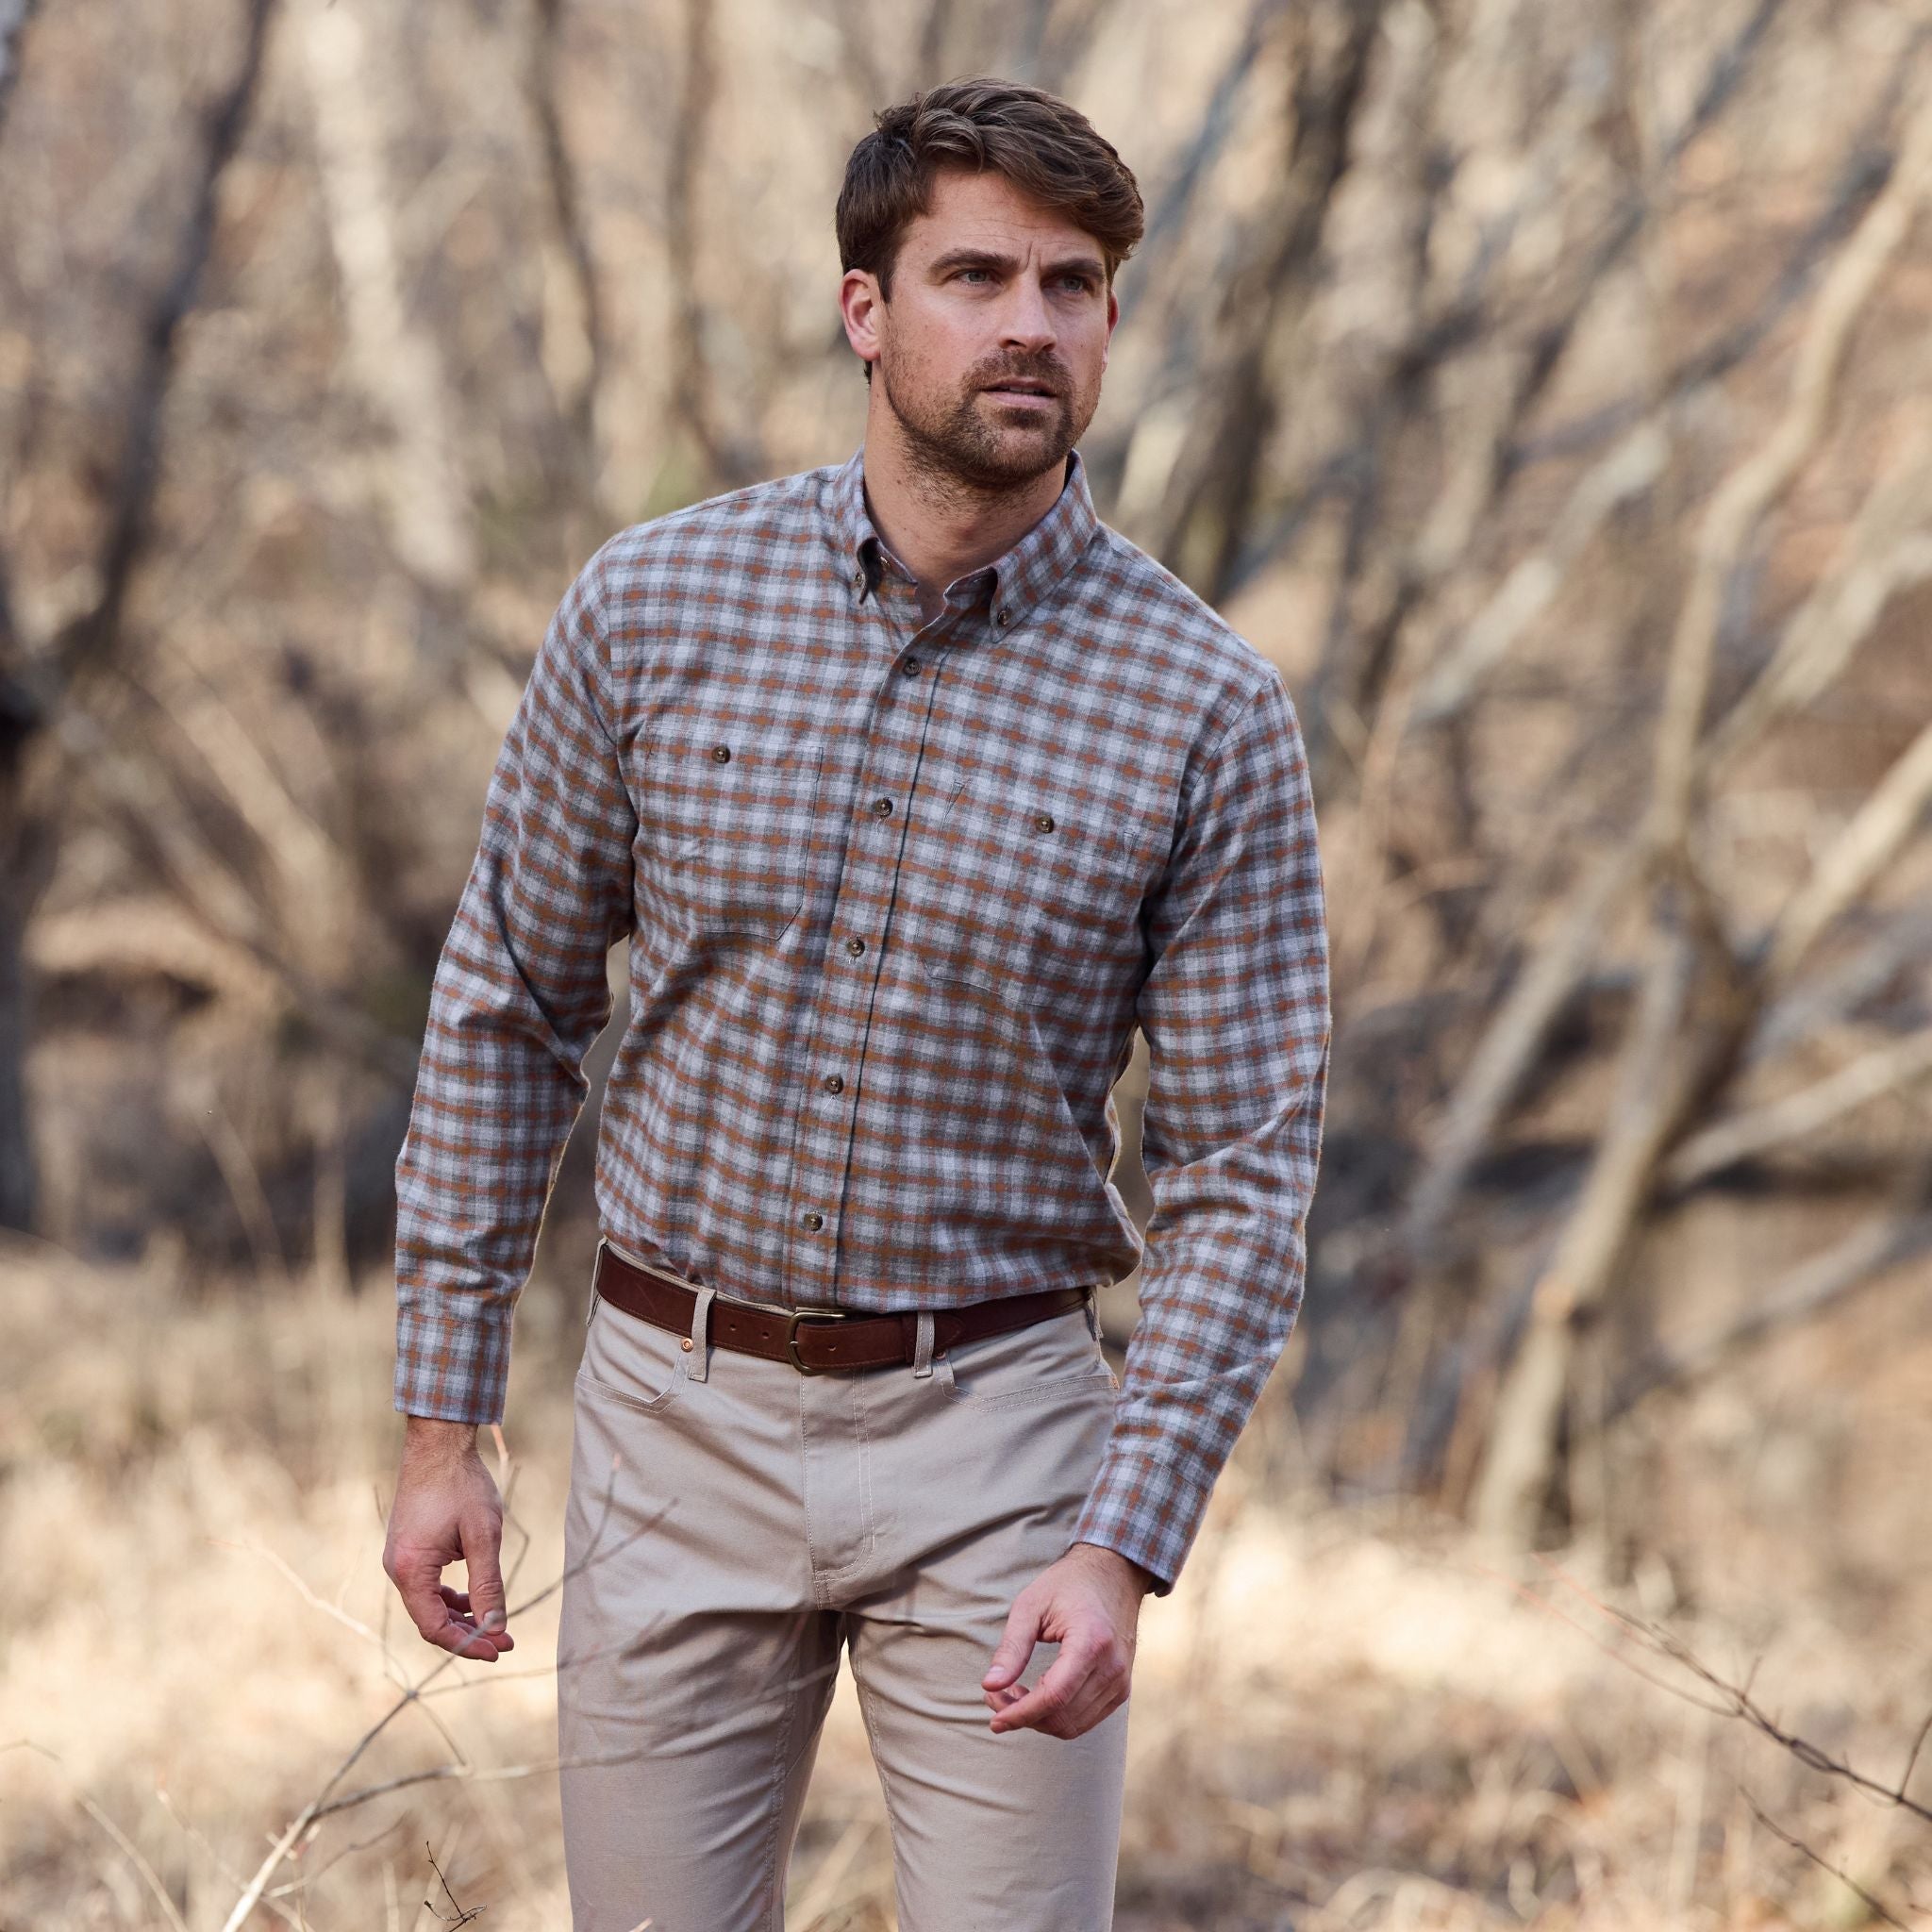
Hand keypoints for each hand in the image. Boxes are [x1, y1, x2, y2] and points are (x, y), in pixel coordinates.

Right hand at [382, 1417, 513, 1660]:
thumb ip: (488, 1585)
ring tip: (495, 1624)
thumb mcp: (483, 1536)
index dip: (468, 1643)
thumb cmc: (462, 1486)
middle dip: (468, 1633)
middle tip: (505, 1641)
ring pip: (429, 1605)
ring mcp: (399, 1559)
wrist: (438, 1445)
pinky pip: (427, 1586)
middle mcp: (397, 1569)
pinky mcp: (407, 1550)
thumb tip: (496, 1627)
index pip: (435, 1627)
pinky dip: (450, 1597)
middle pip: (431, 1620)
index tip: (499, 1649)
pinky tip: (474, 1598)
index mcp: (410, 1570)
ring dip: (461, 1616)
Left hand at [980, 1541, 1153, 1739]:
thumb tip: (991, 1685)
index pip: (1054, 1696)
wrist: (1112, 1574)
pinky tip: (1038, 1695)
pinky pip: (1085, 1720)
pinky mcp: (1121, 1689)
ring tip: (1013, 1694)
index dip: (1020, 1713)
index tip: (994, 1719)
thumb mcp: (1031, 1606)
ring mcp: (1120, 1681)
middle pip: (1062, 1716)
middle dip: (1023, 1715)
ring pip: (1073, 1725)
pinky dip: (1057, 1717)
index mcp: (1091, 1642)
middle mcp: (1112, 1667)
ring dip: (1038, 1719)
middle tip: (995, 1696)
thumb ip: (1011, 1648)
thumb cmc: (1068, 1585)